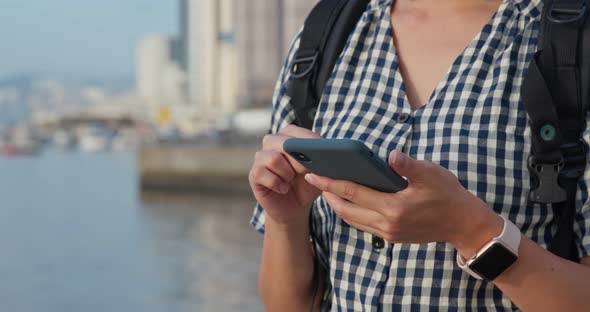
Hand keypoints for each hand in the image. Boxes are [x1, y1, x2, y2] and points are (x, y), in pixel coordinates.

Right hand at [249, 125, 321, 227]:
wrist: (294, 207)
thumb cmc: (306, 184)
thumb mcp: (318, 170)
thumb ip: (320, 158)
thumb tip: (324, 152)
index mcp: (287, 135)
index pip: (295, 131)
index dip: (308, 142)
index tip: (320, 153)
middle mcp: (271, 142)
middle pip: (283, 143)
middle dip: (298, 158)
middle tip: (305, 171)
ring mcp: (260, 157)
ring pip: (273, 159)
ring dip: (287, 173)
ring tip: (291, 180)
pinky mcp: (254, 174)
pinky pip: (263, 174)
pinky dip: (277, 184)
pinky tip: (284, 189)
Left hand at [304, 150, 502, 256]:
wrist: (463, 224)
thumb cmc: (448, 194)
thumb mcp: (431, 174)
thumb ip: (409, 165)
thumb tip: (391, 155)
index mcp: (394, 207)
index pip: (353, 193)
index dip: (331, 183)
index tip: (313, 174)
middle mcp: (387, 224)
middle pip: (347, 210)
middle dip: (328, 194)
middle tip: (314, 180)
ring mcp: (388, 233)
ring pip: (352, 220)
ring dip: (337, 206)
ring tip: (327, 189)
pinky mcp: (392, 236)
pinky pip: (363, 225)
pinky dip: (351, 213)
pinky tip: (348, 200)